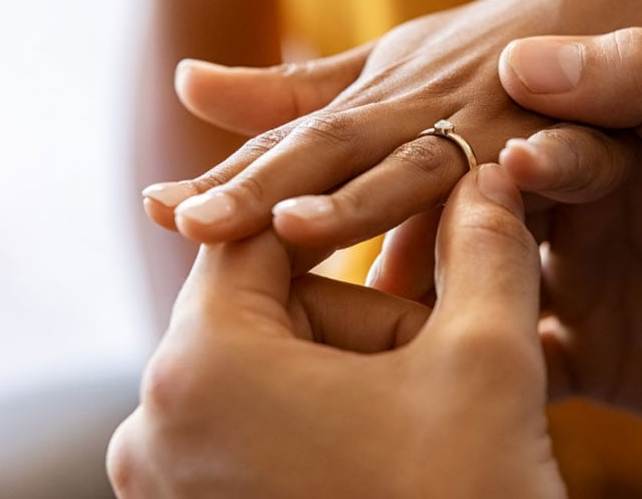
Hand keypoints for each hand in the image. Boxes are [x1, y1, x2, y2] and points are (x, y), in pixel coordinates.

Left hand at [108, 166, 565, 497]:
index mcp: (201, 368)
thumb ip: (484, 246)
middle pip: (265, 310)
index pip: (260, 234)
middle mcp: (151, 429)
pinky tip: (387, 455)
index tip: (409, 212)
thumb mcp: (489, 360)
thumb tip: (484, 173)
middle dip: (360, 320)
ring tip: (421, 420)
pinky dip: (319, 423)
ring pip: (264, 374)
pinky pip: (249, 433)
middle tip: (437, 360)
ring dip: (347, 374)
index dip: (344, 212)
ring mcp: (163, 489)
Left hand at [141, 0, 641, 247]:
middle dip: (259, 188)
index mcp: (380, 104)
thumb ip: (300, 100)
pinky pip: (562, 159)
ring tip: (296, 224)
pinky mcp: (580, 133)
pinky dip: (540, 169)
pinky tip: (506, 188)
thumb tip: (199, 107)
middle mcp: (426, 109)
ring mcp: (499, 120)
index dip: (228, 177)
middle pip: (334, 151)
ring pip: (429, 163)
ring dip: (363, 196)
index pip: (294, 149)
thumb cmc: (490, 48)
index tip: (158, 208)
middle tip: (189, 222)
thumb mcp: (391, 73)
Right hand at [372, 28, 641, 447]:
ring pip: (482, 291)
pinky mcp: (597, 359)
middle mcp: (592, 212)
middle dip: (422, 229)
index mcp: (621, 147)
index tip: (426, 173)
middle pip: (483, 215)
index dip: (472, 157)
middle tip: (351, 242)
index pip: (522, 141)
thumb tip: (523, 56)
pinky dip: (475, 373)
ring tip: (367, 318)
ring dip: (429, 302)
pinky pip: (517, 364)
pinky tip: (426, 380)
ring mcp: (590, 287)